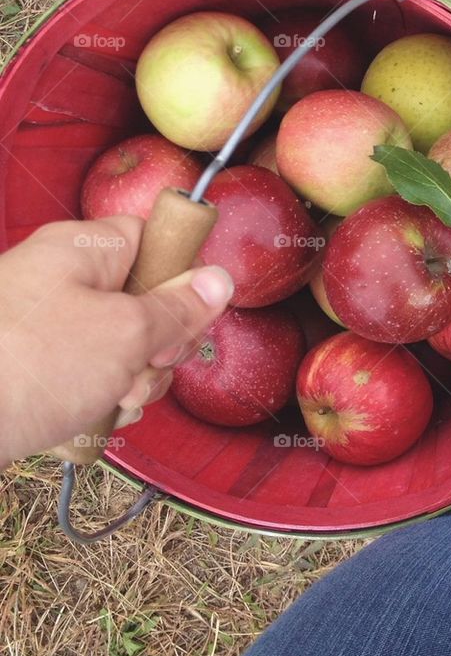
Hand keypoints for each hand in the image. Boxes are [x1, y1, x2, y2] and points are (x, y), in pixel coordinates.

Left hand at [0, 216, 232, 465]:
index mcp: (81, 249)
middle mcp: (60, 279)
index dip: (180, 275)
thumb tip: (219, 279)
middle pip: (141, 300)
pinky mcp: (30, 368)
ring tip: (110, 400)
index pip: (151, 238)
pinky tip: (89, 417)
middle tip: (143, 367)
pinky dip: (96, 398)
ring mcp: (43, 326)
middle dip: (157, 345)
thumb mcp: (124, 334)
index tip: (188, 314)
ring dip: (131, 380)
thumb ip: (177, 309)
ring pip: (118, 346)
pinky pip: (85, 375)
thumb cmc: (27, 367)